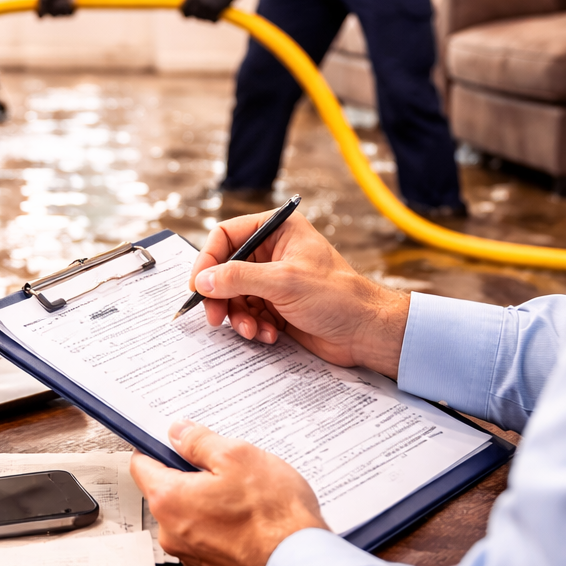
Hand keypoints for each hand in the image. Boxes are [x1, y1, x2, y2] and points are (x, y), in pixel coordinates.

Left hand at [130, 421, 324, 565]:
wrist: (300, 565)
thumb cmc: (272, 515)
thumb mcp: (238, 456)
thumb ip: (200, 441)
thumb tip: (179, 433)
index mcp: (169, 500)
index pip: (141, 464)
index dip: (156, 445)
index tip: (174, 438)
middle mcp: (171, 531)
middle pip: (167, 489)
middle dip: (191, 472)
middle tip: (224, 463)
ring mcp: (191, 552)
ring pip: (190, 511)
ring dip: (209, 497)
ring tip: (244, 489)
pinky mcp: (212, 565)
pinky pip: (207, 532)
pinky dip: (222, 519)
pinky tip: (250, 512)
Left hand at [180, 0, 252, 21]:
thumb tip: (181, 8)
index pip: (184, 9)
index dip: (184, 14)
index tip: (186, 17)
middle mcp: (198, 1)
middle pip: (194, 16)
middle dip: (199, 16)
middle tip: (207, 13)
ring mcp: (206, 6)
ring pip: (203, 19)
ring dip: (208, 17)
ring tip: (215, 8)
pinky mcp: (214, 10)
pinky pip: (212, 20)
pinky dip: (216, 18)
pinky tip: (220, 10)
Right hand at [190, 211, 410, 377]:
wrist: (366, 333)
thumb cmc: (339, 297)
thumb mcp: (284, 282)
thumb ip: (239, 278)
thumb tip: (203, 280)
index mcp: (278, 230)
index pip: (226, 236)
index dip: (208, 260)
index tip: (199, 286)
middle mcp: (273, 252)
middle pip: (224, 269)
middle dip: (220, 296)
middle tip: (215, 317)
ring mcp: (273, 281)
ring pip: (233, 296)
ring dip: (238, 317)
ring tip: (252, 330)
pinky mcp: (275, 306)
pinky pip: (247, 314)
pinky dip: (252, 327)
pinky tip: (268, 335)